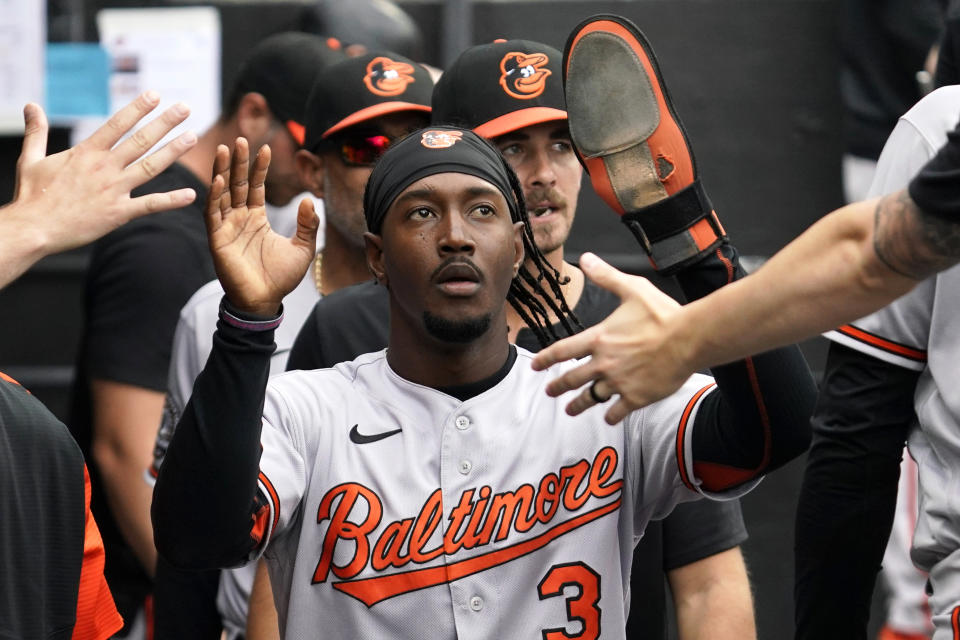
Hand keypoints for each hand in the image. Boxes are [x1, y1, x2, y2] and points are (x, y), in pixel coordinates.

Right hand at [10, 91, 197, 252]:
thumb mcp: (31, 159)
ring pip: (150, 166)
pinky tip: (191, 195)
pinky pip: (150, 205)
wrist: (33, 229)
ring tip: (193, 137)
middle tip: (185, 108)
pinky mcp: (118, 213)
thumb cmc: (32, 196)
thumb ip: (37, 132)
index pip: (117, 124)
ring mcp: (113, 190)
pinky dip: (171, 200)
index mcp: (86, 153)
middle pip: (140, 140)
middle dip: (164, 123)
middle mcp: (104, 168)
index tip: (155, 95)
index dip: (137, 108)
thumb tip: (31, 105)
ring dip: (173, 151)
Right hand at [205, 139, 318, 315]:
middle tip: (239, 139)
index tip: (264, 147)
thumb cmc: (281, 278)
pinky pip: (214, 214)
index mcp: (256, 218)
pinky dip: (215, 196)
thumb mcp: (302, 248)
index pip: (255, 186)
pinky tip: (218, 180)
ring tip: (224, 149)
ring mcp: (226, 228)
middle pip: (237, 184)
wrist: (265, 302)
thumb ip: (307, 224)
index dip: (259, 168)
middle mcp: (239, 219)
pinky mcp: (217, 239)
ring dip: (222, 172)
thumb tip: (308, 200)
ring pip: (222, 193)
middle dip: (238, 162)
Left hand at [531, 252, 692, 422]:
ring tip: (570, 410)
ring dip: (579, 405)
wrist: (690, 338)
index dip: (546, 358)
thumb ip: (606, 277)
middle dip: (558, 387)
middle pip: (572, 379)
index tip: (535, 366)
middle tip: (550, 392)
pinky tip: (609, 418)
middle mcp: (604, 363)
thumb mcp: (632, 289)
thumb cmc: (662, 313)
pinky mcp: (637, 397)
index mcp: (599, 338)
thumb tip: (587, 259)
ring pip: (592, 398)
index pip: (563, 351)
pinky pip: (618, 411)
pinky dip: (612, 416)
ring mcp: (620, 382)